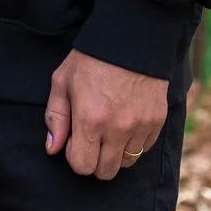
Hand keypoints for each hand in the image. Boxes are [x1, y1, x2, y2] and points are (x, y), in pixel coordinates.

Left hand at [45, 50, 168, 180]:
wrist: (131, 38)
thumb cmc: (91, 59)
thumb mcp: (62, 82)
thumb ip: (55, 118)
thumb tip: (53, 149)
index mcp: (90, 120)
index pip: (82, 166)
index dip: (75, 157)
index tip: (75, 140)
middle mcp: (117, 129)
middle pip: (106, 172)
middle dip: (95, 161)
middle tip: (92, 139)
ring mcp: (140, 126)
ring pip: (127, 163)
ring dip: (115, 153)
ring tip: (110, 129)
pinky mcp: (157, 121)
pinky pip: (144, 148)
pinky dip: (134, 143)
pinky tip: (126, 122)